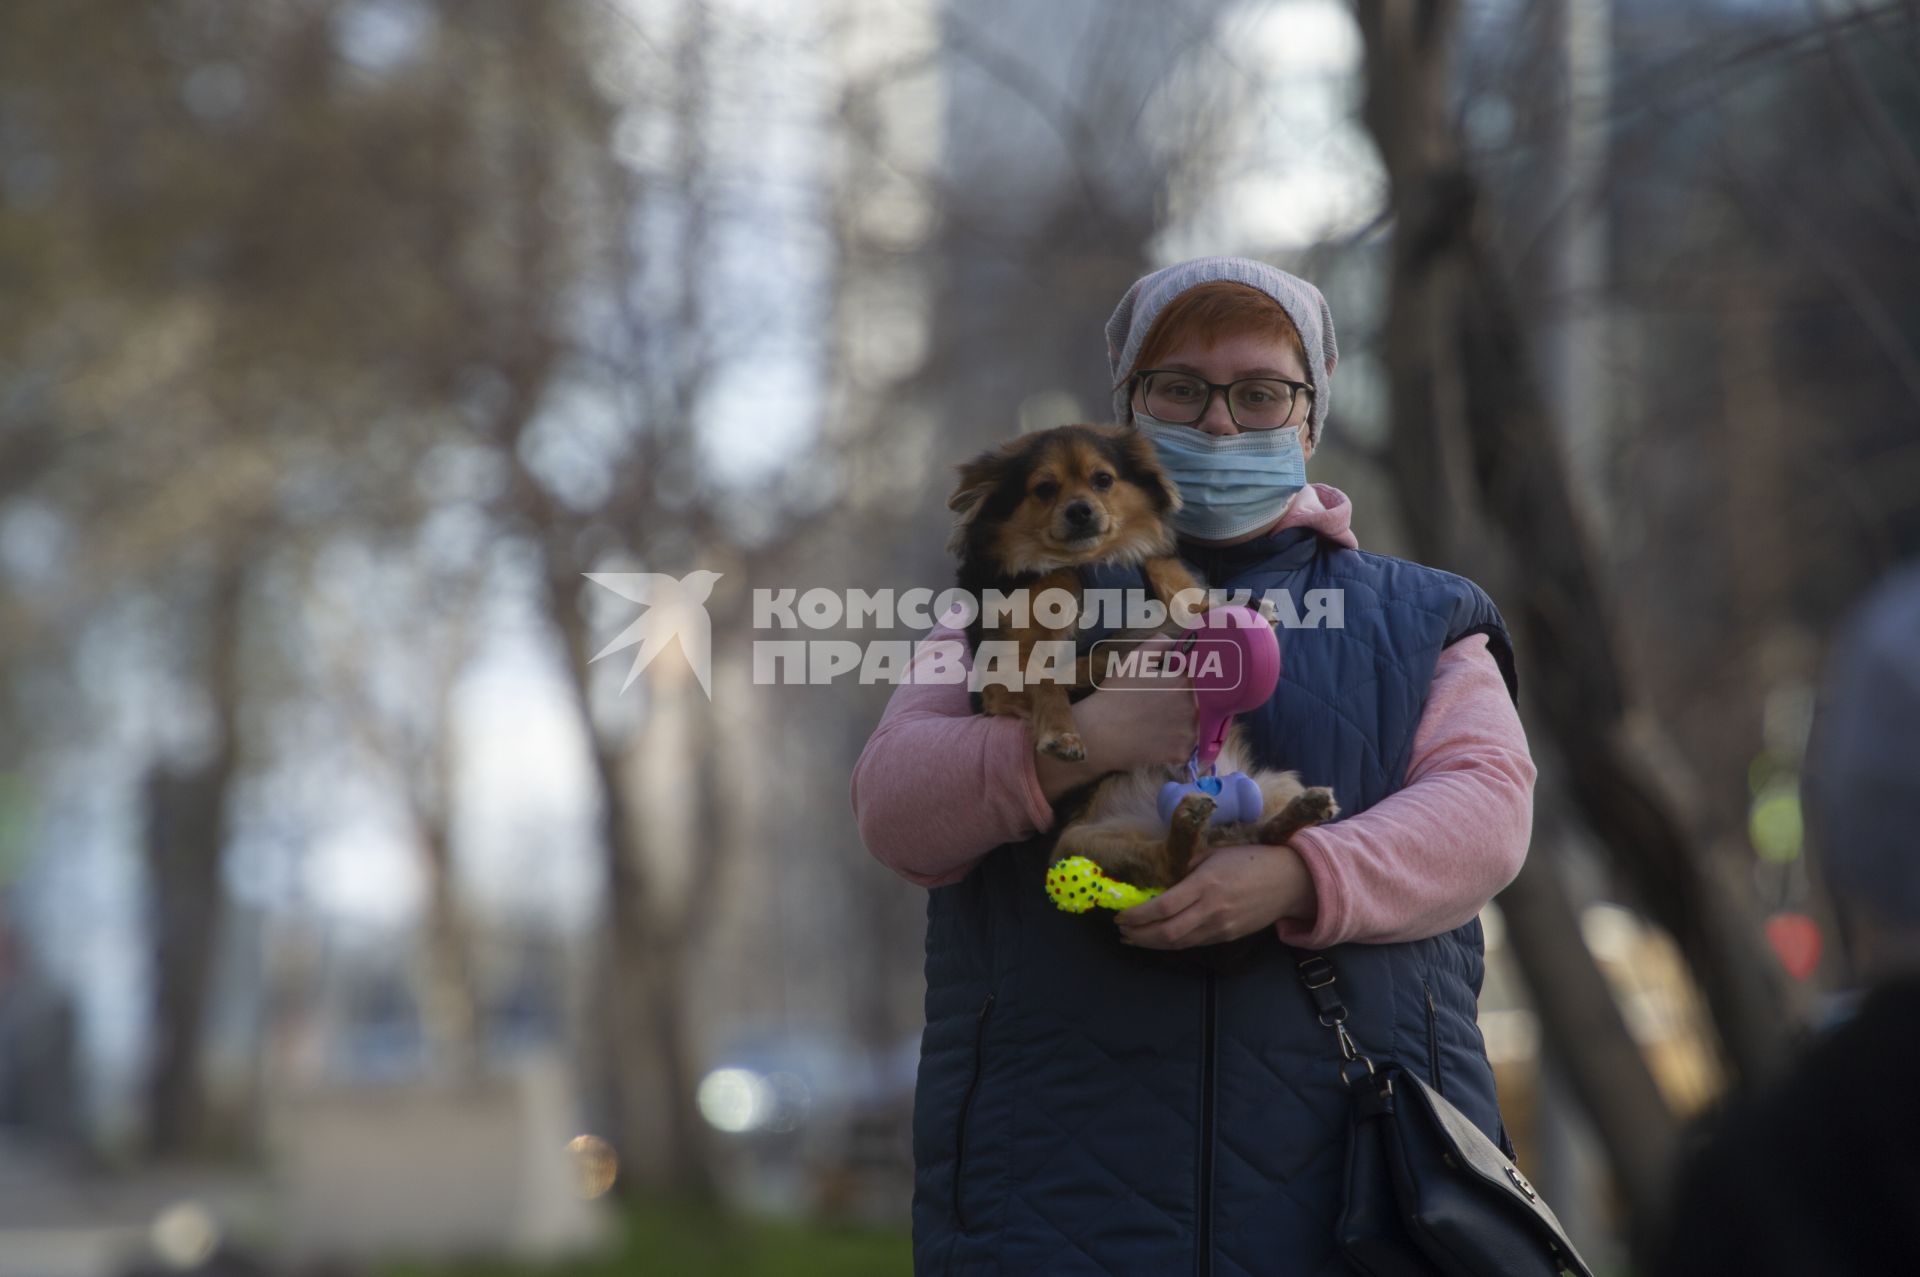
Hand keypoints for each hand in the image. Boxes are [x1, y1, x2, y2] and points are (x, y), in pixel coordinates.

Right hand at [1032, 634, 1198, 801]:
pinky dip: (1175, 745)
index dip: (1187, 683)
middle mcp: (1194, 706)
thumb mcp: (1133, 660)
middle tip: (1160, 707)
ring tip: (1158, 724)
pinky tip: (1156, 740)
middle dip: (1186, 704)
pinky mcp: (1182, 753)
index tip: (1173, 688)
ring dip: (1183, 725)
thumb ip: (1158, 644)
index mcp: (1186, 681)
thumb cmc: (1115, 695)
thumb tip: (1174, 640)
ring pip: (1195, 726)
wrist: (1098, 733)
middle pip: (1200, 704)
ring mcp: (1190, 732)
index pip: (1202, 680)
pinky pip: (1186, 747)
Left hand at [1114, 842, 1318, 947]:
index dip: (1138, 916)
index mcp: (1205, 884)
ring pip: (1179, 943)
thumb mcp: (1215, 853)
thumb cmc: (1250, 859)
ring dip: (1152, 943)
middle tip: (1122, 932)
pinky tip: (1160, 939)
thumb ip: (1187, 867)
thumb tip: (1161, 881)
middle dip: (1139, 935)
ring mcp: (1221, 927)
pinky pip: (1194, 943)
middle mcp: (1211, 910)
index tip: (1121, 915)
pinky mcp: (1228, 937)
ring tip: (1133, 938)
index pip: (1163, 907)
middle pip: (1167, 933)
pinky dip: (1173, 943)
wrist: (1289, 881)